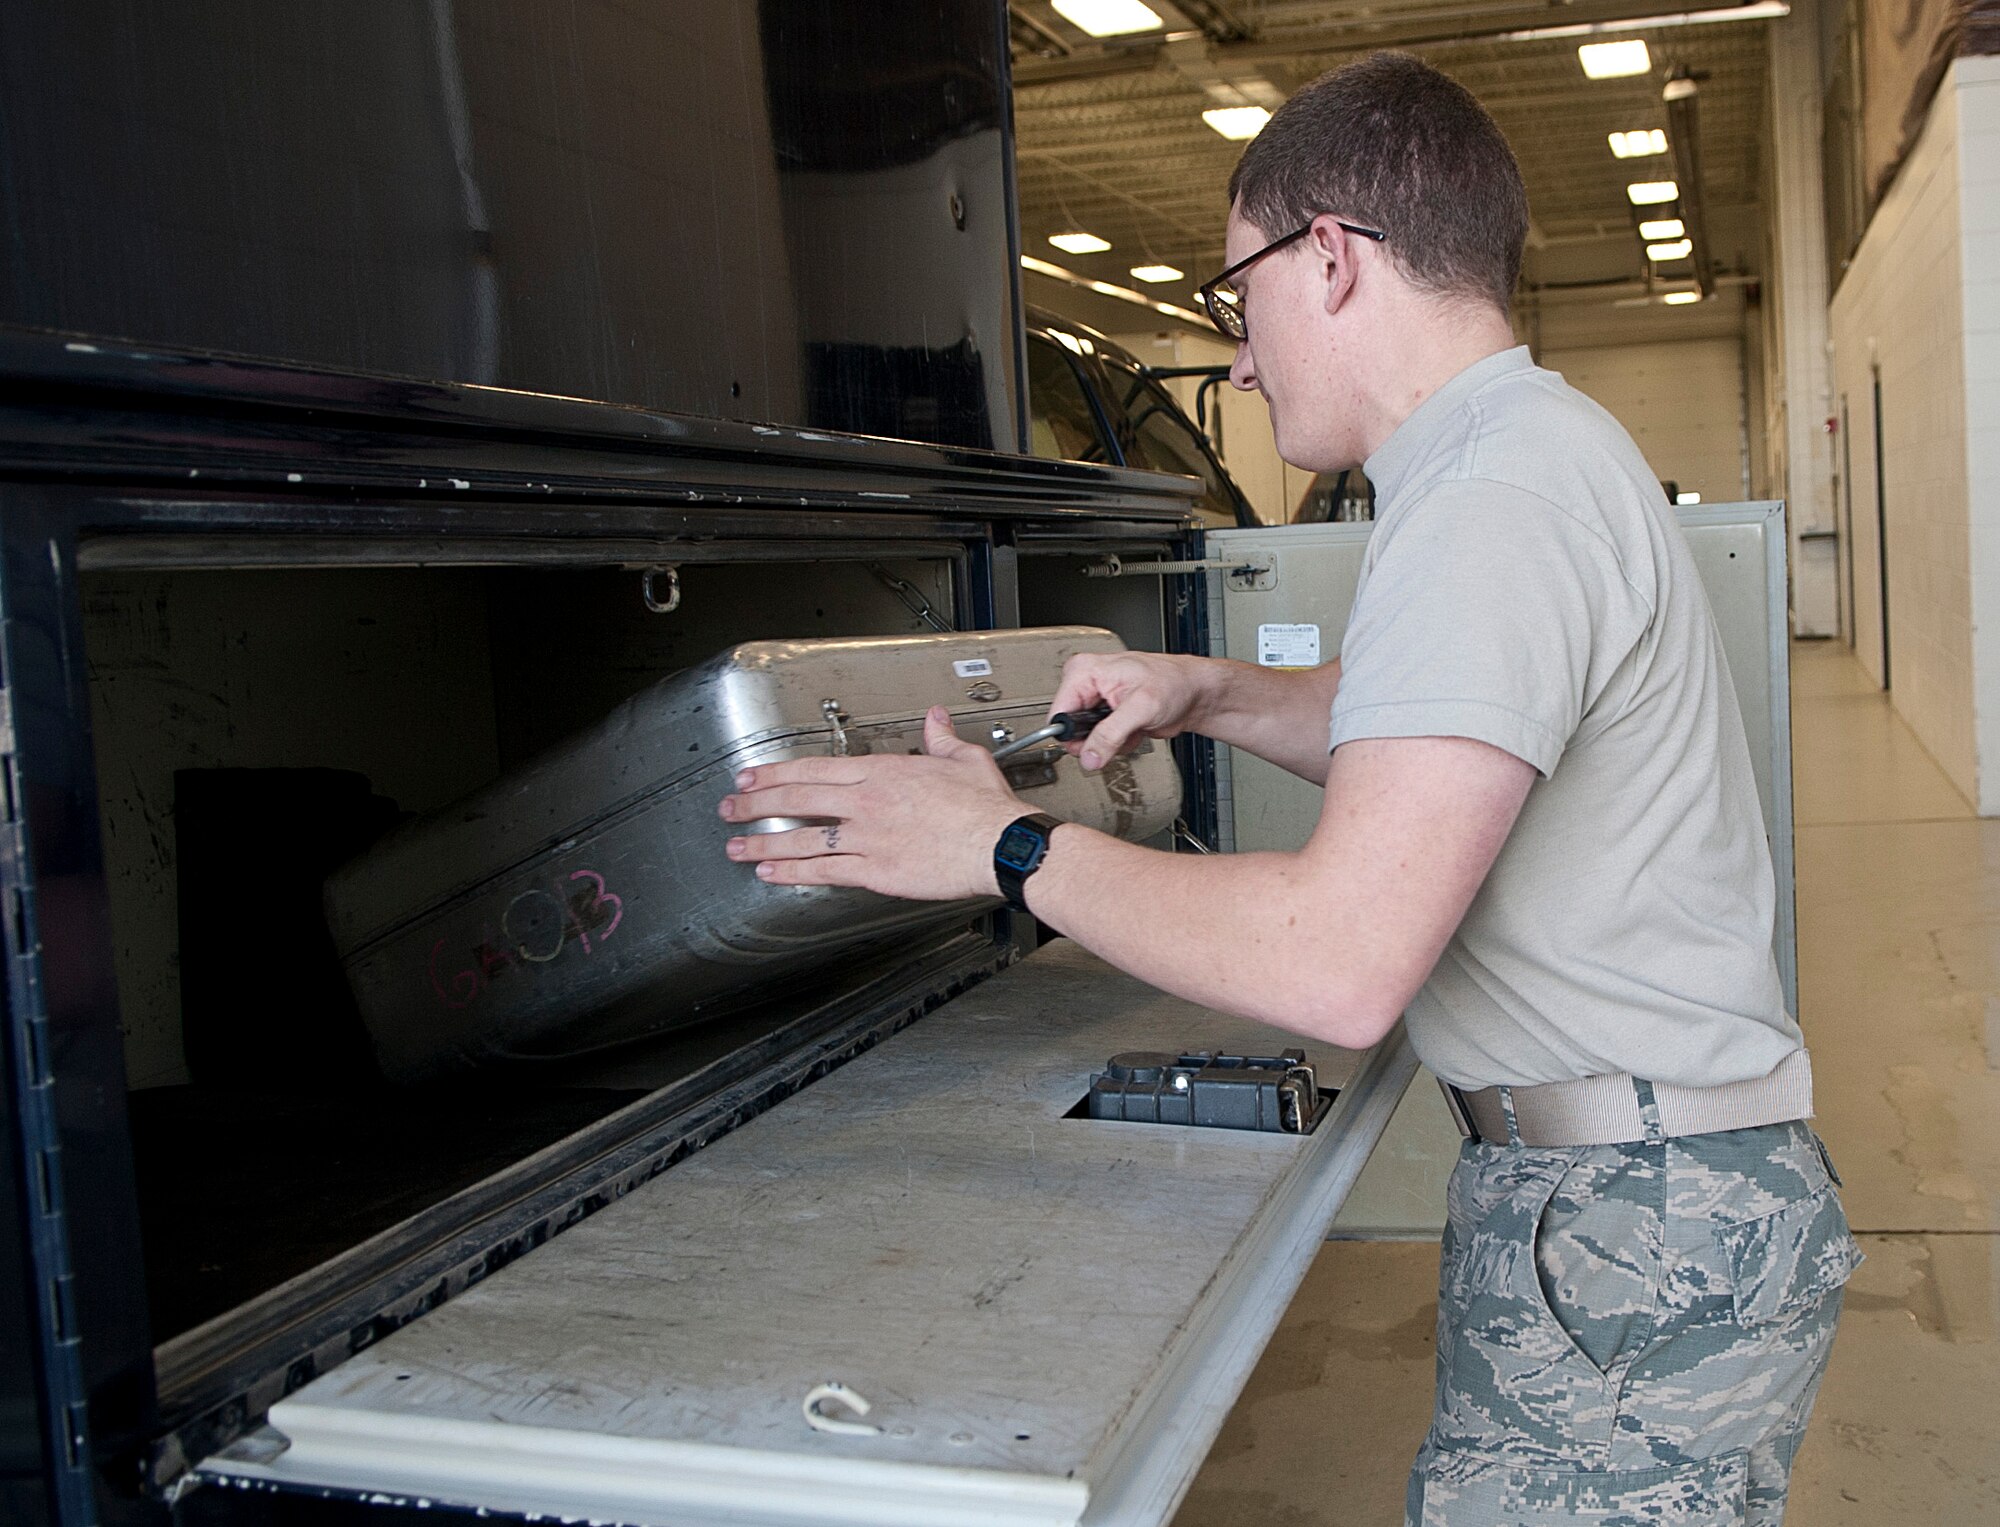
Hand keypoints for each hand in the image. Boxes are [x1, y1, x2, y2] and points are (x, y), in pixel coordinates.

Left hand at [719, 707, 1025, 899]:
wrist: (999, 844)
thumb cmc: (987, 809)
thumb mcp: (964, 760)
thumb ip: (940, 739)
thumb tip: (935, 720)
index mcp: (884, 772)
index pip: (815, 769)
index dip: (777, 772)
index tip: (755, 775)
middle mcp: (867, 802)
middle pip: (798, 798)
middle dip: (757, 802)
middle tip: (732, 807)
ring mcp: (867, 837)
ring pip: (803, 836)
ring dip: (763, 841)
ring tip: (737, 846)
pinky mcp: (875, 871)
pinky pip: (824, 870)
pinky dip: (793, 871)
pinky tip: (772, 872)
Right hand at [1047, 651, 1217, 770]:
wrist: (1193, 692)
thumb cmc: (1174, 684)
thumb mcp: (1140, 708)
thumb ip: (1110, 734)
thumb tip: (1088, 756)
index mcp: (1084, 671)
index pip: (1059, 713)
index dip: (1074, 734)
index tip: (1092, 743)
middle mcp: (1087, 684)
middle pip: (1072, 729)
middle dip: (1099, 739)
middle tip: (1122, 731)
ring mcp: (1096, 702)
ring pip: (1087, 740)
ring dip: (1112, 742)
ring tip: (1132, 726)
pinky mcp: (1107, 717)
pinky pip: (1102, 743)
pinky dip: (1120, 742)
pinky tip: (1135, 729)